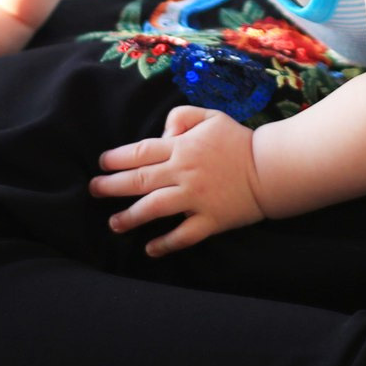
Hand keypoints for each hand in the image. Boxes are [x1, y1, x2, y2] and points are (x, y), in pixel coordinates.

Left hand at [91, 105, 266, 256]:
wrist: (271, 168)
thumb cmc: (239, 141)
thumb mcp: (210, 117)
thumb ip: (181, 116)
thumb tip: (162, 131)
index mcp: (182, 147)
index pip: (140, 152)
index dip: (117, 158)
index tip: (102, 164)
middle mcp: (184, 173)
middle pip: (139, 180)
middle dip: (112, 186)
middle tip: (94, 190)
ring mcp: (196, 198)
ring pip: (155, 208)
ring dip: (131, 216)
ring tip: (114, 223)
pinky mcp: (210, 220)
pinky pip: (184, 235)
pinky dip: (166, 243)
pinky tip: (150, 249)